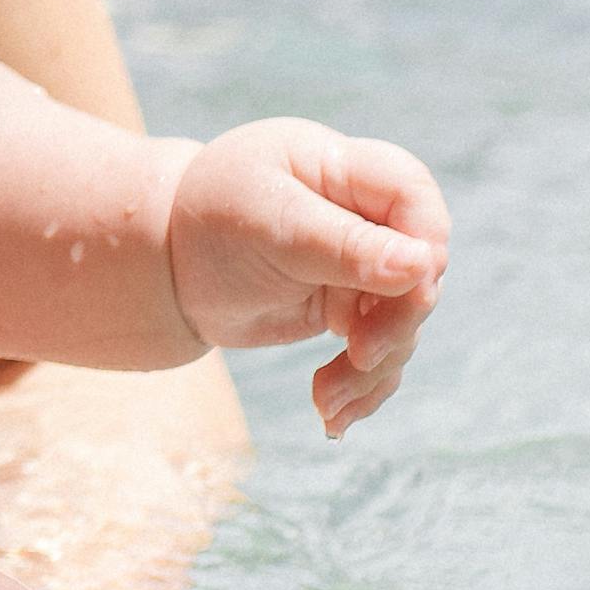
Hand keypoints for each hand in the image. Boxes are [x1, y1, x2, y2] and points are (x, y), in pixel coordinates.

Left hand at [165, 120, 449, 432]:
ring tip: (324, 403)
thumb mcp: (271, 226)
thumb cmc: (209, 223)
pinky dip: (360, 389)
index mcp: (341, 169)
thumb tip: (424, 266)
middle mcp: (361, 215)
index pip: (413, 195)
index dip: (424, 242)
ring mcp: (360, 265)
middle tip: (360, 356)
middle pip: (419, 270)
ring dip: (372, 369)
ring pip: (402, 322)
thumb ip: (345, 246)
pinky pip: (379, 354)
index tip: (410, 289)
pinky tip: (331, 420)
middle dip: (397, 322)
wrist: (165, 265)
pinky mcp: (349, 310)